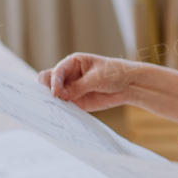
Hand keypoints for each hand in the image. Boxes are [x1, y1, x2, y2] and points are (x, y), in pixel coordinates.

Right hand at [39, 53, 177, 122]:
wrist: (130, 85)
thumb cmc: (115, 73)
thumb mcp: (96, 78)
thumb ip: (78, 87)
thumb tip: (60, 96)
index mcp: (73, 63)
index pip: (56, 71)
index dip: (54, 82)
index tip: (56, 92)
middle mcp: (69, 75)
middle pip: (49, 82)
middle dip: (47, 90)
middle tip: (52, 99)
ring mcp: (72, 89)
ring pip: (55, 95)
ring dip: (53, 102)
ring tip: (55, 109)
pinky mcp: (77, 101)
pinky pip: (65, 106)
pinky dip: (62, 110)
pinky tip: (63, 114)